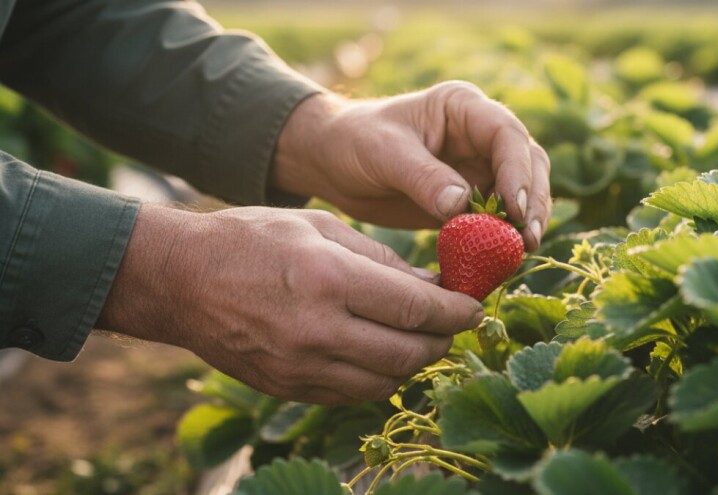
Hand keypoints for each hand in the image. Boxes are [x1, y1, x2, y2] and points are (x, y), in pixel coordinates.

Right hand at [97, 204, 483, 404]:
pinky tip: (382, 354)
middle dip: (442, 340)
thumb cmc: (250, 239)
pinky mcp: (288, 388)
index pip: (413, 307)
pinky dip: (379, 377)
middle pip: (407, 353)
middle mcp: (316, 330)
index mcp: (327, 279)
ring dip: (414, 363)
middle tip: (453, 324)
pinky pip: (353, 395)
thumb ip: (380, 259)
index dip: (455, 311)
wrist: (180, 281)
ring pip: (386, 382)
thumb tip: (432, 284)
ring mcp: (300, 366)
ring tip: (420, 338)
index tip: (475, 307)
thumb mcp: (319, 227)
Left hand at [273, 81, 551, 251]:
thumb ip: (423, 177)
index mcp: (463, 107)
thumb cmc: (354, 142)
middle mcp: (480, 134)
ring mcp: (479, 167)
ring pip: (523, 192)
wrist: (332, 162)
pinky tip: (499, 261)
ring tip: (521, 253)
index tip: (514, 209)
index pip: (507, 134)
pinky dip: (502, 238)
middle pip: (528, 163)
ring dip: (525, 222)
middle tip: (528, 240)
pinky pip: (497, 219)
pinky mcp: (471, 199)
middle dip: (533, 201)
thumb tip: (463, 206)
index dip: (517, 171)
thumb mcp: (383, 153)